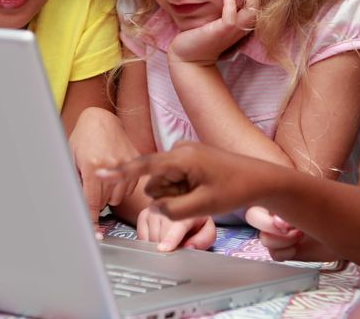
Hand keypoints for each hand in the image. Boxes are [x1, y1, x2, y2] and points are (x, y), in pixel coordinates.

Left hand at [70, 108, 140, 223]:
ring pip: (119, 197)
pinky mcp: (135, 159)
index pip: (91, 203)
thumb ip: (76, 184)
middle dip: (96, 201)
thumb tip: (78, 207)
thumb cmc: (82, 139)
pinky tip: (114, 177)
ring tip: (102, 181)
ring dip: (109, 195)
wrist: (99, 119)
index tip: (96, 235)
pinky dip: (121, 187)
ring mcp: (126, 162)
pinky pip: (130, 186)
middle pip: (105, 202)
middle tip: (91, 190)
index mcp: (92, 166)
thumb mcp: (71, 160)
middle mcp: (111, 165)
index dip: (92, 221)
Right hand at [98, 141, 280, 219]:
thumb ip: (173, 210)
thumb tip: (154, 208)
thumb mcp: (203, 207)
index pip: (145, 165)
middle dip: (169, 195)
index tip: (99, 171)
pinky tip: (204, 189)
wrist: (259, 179)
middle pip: (154, 182)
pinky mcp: (187, 159)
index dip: (121, 171)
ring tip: (203, 193)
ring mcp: (183, 154)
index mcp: (182, 157)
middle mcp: (179, 150)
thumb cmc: (235, 189)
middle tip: (198, 197)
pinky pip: (173, 180)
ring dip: (177, 194)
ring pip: (163, 184)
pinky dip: (183, 190)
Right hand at [138, 207, 215, 250]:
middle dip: (167, 248)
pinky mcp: (143, 214)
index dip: (170, 238)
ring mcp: (152, 209)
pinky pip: (141, 237)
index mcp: (186, 209)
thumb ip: (204, 239)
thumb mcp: (207, 228)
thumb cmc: (195, 220)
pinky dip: (149, 243)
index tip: (164, 249)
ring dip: (158, 246)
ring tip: (170, 242)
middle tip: (177, 249)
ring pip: (150, 238)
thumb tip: (189, 247)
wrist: (181, 203)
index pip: (176, 225)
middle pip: (161, 236)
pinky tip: (159, 239)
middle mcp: (166, 205)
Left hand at [168, 0, 257, 65]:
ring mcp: (233, 30)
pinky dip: (230, 3)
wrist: (188, 57)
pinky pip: (231, 16)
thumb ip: (222, 5)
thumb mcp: (214, 19)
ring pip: (251, 10)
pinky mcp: (221, 31)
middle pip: (260, 6)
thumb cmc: (199, 36)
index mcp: (242, 24)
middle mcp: (241, 27)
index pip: (258, 4)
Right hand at [246, 206, 340, 261]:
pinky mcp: (286, 250)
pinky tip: (297, 247)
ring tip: (299, 236)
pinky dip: (285, 252)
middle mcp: (276, 214)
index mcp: (280, 198)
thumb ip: (294, 204)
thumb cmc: (331, 211)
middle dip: (273, 228)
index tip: (284, 223)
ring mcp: (280, 234)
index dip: (266, 217)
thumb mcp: (313, 202)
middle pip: (255, 221)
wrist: (348, 229)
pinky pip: (274, 254)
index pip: (258, 202)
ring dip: (281, 241)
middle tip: (293, 230)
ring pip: (265, 240)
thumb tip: (280, 221)